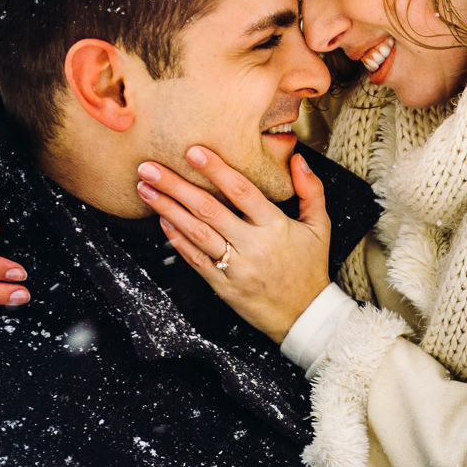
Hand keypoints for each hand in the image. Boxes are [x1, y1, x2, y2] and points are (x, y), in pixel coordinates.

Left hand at [138, 147, 330, 343]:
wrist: (304, 314)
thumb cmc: (309, 267)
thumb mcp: (320, 226)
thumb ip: (311, 190)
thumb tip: (297, 158)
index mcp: (276, 227)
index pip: (243, 191)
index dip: (217, 170)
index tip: (193, 151)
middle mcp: (253, 246)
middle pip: (209, 210)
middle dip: (176, 186)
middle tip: (149, 168)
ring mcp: (236, 267)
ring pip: (197, 233)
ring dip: (168, 209)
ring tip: (145, 189)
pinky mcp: (223, 285)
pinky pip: (195, 259)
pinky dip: (176, 239)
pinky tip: (162, 220)